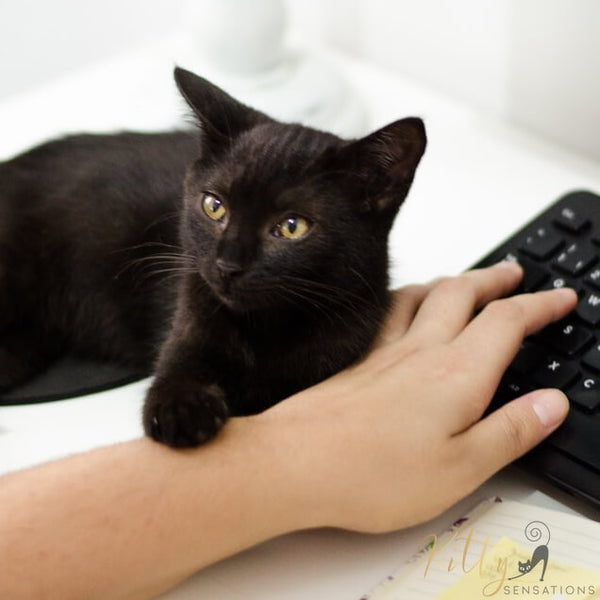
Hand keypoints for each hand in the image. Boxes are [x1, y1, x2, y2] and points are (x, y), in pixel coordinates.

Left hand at [257, 262, 576, 532]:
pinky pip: (387, 311)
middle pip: (463, 293)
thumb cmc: (372, 474)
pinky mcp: (356, 360)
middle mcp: (420, 351)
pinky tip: (401, 306)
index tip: (562, 298)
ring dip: (452, 281)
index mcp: (456, 375)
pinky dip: (406, 297)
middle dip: (495, 278)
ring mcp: (384, 351)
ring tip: (466, 281)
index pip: (508, 322)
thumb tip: (551, 404)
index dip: (541, 305)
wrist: (296, 463)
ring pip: (423, 295)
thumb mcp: (461, 469)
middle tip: (515, 272)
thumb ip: (510, 432)